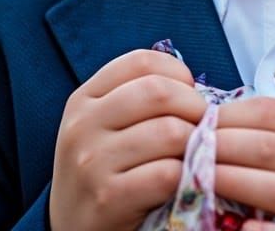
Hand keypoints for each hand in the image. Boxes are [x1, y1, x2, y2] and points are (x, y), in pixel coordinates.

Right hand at [49, 48, 207, 230]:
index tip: (188, 91)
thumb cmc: (103, 171)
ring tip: (194, 153)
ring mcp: (92, 162)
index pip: (141, 61)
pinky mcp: (107, 199)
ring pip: (169, 132)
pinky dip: (186, 175)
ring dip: (195, 143)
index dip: (176, 71)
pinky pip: (166, 173)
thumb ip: (138, 98)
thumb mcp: (105, 126)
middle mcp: (83, 125)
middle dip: (194, 105)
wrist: (72, 230)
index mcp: (84, 99)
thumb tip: (194, 86)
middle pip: (159, 92)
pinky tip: (182, 180)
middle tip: (203, 124)